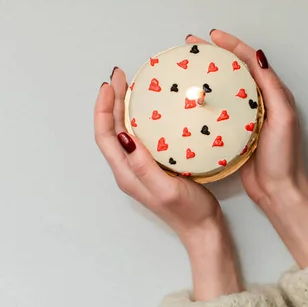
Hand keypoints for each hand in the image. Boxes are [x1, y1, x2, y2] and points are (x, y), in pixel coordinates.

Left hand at [94, 67, 241, 299]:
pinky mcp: (154, 167)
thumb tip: (123, 135)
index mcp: (126, 173)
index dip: (103, 109)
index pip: (105, 135)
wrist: (203, 229)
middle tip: (120, 77)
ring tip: (130, 87)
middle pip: (111, 130)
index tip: (109, 85)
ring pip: (123, 132)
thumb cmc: (188, 212)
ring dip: (123, 108)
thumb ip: (143, 164)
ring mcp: (140, 168)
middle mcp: (129, 169)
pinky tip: (151, 110)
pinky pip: (140, 136)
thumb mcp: (165, 188)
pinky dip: (140, 118)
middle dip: (111, 101)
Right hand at [186, 31, 307, 267]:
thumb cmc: (283, 157)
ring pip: (223, 88)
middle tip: (191, 46)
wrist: (278, 190)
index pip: (250, 60)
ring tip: (186, 67)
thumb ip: (272, 88)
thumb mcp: (282, 118)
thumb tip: (257, 56)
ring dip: (207, 75)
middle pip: (234, 70)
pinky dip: (205, 99)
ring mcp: (245, 116)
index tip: (211, 36)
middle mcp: (259, 101)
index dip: (231, 45)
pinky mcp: (234, 131)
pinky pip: (218, 109)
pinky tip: (189, 99)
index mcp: (273, 93)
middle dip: (214, 54)